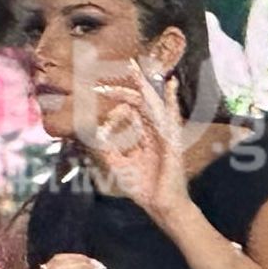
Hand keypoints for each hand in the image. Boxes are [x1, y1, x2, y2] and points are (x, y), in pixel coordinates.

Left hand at [91, 62, 188, 219]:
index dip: (116, 100)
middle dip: (133, 82)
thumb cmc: (143, 187)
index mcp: (143, 135)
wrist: (160, 205)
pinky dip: (172, 101)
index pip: (131, 109)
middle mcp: (154, 130)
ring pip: (154, 103)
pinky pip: (171, 117)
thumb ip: (107, 148)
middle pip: (142, 100)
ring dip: (145, 85)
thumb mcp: (117, 164)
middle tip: (126, 63)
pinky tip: (171, 86)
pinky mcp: (172, 141)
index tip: (99, 91)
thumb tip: (95, 130)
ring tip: (137, 67)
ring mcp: (164, 134)